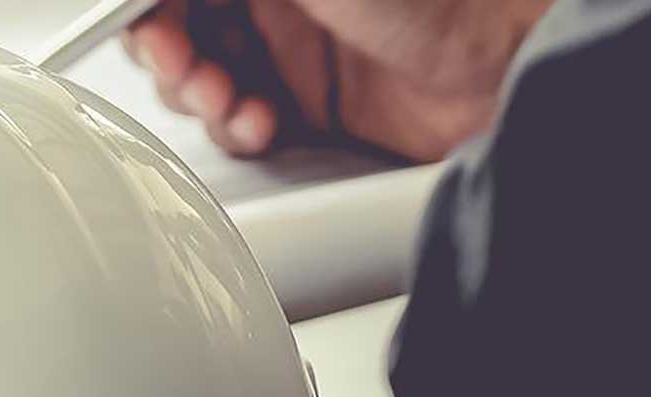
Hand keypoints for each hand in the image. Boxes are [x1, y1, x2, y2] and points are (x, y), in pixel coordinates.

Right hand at [126, 0, 550, 161]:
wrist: (506, 65)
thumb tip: (156, 2)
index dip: (150, 10)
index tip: (144, 26)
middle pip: (174, 24)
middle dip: (167, 51)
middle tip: (185, 68)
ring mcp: (286, 46)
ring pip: (196, 76)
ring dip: (197, 97)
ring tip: (228, 103)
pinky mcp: (303, 103)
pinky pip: (235, 122)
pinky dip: (234, 129)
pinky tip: (260, 125)